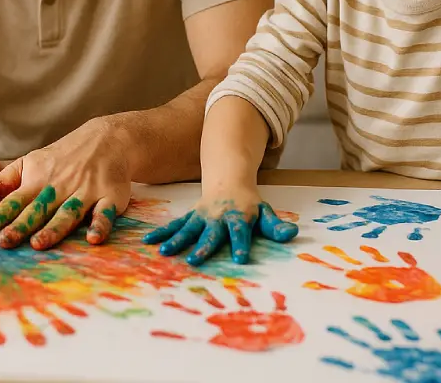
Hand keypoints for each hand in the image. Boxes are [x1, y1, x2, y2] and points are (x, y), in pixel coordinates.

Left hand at [0, 117, 131, 249]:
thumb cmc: (62, 157)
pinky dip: (100, 224)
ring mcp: (85, 191)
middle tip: (3, 242)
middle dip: (20, 226)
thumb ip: (2, 180)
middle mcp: (60, 187)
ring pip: (67, 212)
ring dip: (54, 228)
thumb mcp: (31, 163)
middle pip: (38, 209)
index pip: (14, 201)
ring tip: (38, 244)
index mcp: (38, 181)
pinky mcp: (109, 196)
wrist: (107, 138)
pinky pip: (105, 212)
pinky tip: (93, 239)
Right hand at [142, 181, 297, 264]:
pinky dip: (162, 232)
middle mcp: (218, 217)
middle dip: (203, 247)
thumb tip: (292, 234)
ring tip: (165, 252)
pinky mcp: (190, 217)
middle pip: (210, 233)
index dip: (241, 243)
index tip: (240, 258)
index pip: (240, 231)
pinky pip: (175, 225)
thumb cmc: (249, 203)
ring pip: (188, 228)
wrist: (228, 180)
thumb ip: (276, 226)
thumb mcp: (265, 212)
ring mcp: (201, 216)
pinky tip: (148, 242)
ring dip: (176, 240)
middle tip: (195, 261)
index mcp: (238, 216)